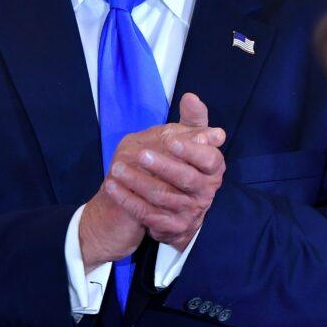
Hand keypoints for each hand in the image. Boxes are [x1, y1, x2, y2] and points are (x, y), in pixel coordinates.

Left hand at [102, 94, 225, 251]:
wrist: (175, 209)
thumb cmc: (183, 166)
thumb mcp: (190, 142)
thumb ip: (192, 120)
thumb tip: (190, 98)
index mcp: (213, 168)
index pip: (209, 159)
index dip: (191, 151)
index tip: (171, 141)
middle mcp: (206, 191)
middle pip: (186, 179)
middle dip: (162, 166)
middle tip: (139, 154)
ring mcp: (190, 211)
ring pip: (163, 197)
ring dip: (138, 182)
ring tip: (116, 168)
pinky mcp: (173, 228)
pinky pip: (147, 214)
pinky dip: (128, 200)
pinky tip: (112, 186)